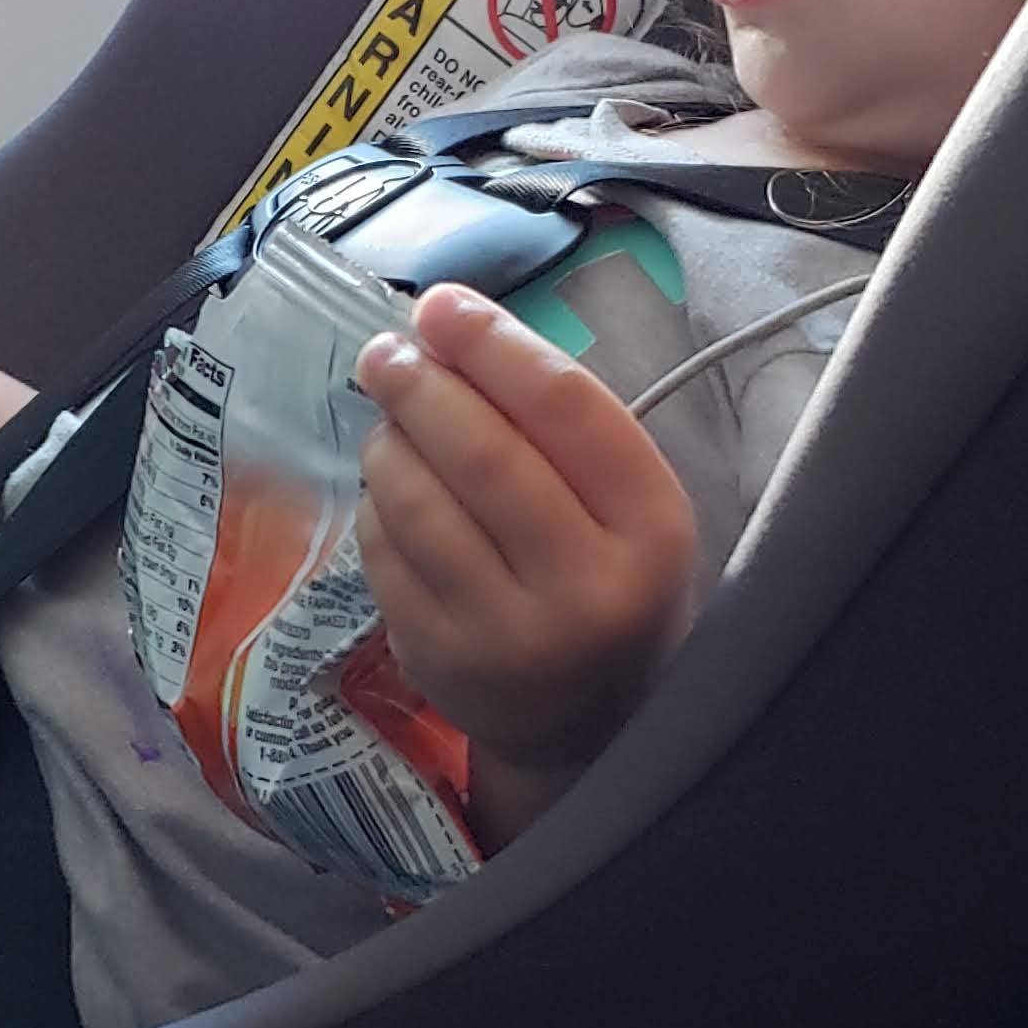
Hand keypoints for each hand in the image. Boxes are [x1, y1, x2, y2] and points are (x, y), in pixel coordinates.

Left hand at [355, 284, 698, 795]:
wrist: (590, 723)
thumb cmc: (608, 578)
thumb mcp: (626, 503)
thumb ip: (559, 422)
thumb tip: (447, 325)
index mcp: (650, 528)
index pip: (564, 408)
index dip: (493, 343)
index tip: (441, 304)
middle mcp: (583, 588)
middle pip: (482, 453)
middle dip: (422, 384)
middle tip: (388, 351)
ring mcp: (504, 635)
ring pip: (419, 504)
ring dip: (389, 441)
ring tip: (389, 415)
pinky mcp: (438, 662)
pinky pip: (385, 553)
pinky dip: (377, 503)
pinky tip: (390, 486)